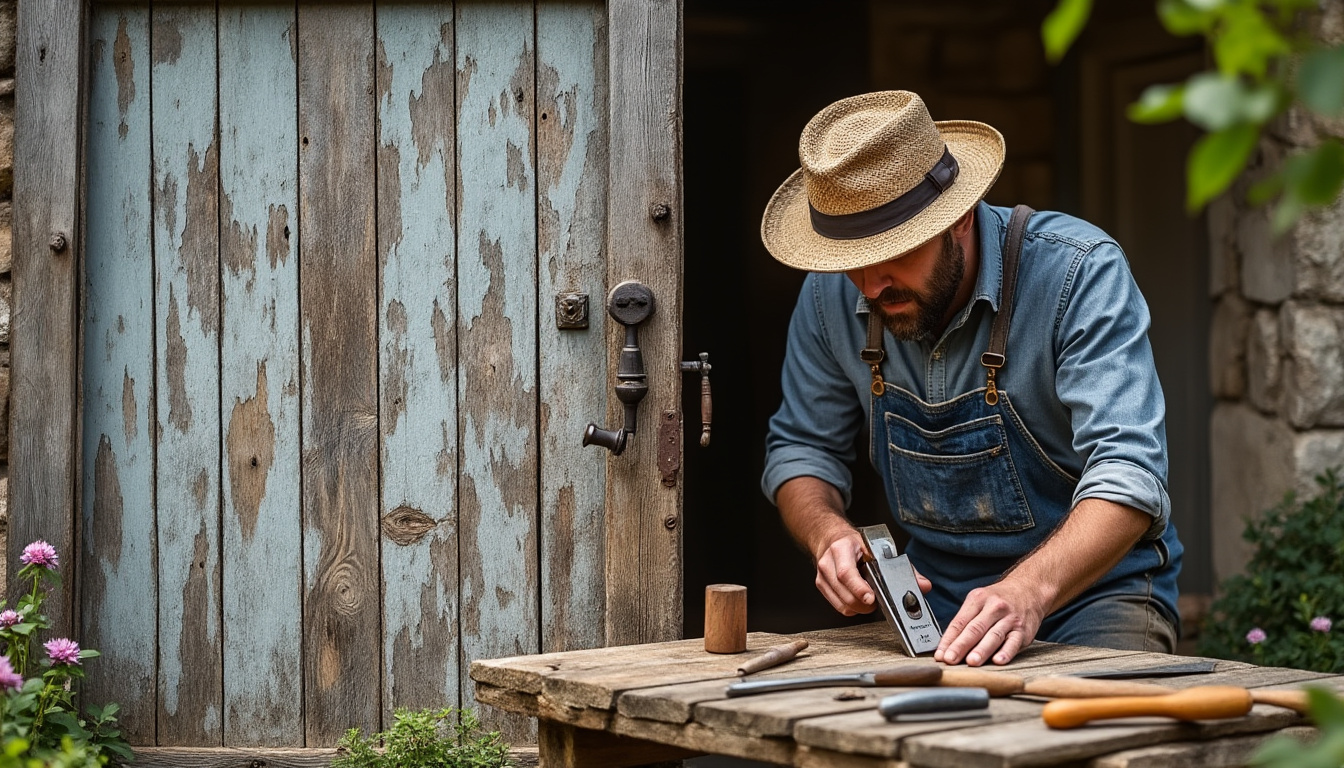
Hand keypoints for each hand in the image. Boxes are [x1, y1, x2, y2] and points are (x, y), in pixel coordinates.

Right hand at [812, 531, 931, 615]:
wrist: (831, 538)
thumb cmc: (856, 544)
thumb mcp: (878, 549)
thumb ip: (903, 567)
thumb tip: (923, 585)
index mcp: (842, 549)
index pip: (846, 573)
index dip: (859, 589)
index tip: (871, 598)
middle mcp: (828, 563)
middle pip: (845, 593)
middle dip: (864, 603)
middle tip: (877, 601)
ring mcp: (822, 576)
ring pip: (842, 603)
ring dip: (859, 607)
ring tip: (869, 598)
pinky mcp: (821, 586)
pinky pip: (839, 606)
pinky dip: (852, 607)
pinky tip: (859, 598)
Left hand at [933, 577, 1045, 666]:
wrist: (1029, 590)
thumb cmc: (998, 600)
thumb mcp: (979, 600)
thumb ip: (965, 621)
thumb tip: (947, 645)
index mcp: (978, 599)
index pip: (959, 622)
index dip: (948, 639)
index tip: (940, 654)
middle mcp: (994, 608)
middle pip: (975, 629)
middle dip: (961, 645)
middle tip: (950, 659)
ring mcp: (1010, 619)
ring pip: (993, 636)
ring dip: (982, 650)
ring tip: (971, 662)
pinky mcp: (1024, 630)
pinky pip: (1014, 642)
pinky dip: (1006, 652)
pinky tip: (998, 661)